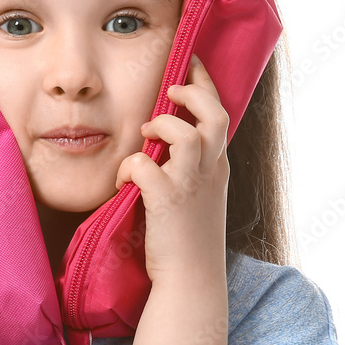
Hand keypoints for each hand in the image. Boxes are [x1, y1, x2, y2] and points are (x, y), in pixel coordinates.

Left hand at [113, 55, 229, 284]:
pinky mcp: (167, 200)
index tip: (190, 64)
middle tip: (169, 91)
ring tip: (144, 136)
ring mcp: (190, 185)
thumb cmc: (188, 241)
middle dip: (191, 92)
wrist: (190, 280)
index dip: (205, 84)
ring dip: (159, 126)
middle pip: (213, 113)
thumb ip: (190, 168)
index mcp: (218, 166)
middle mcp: (210, 170)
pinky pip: (143, 166)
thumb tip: (162, 145)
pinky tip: (124, 183)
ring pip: (183, 133)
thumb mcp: (200, 197)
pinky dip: (128, 168)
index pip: (220, 112)